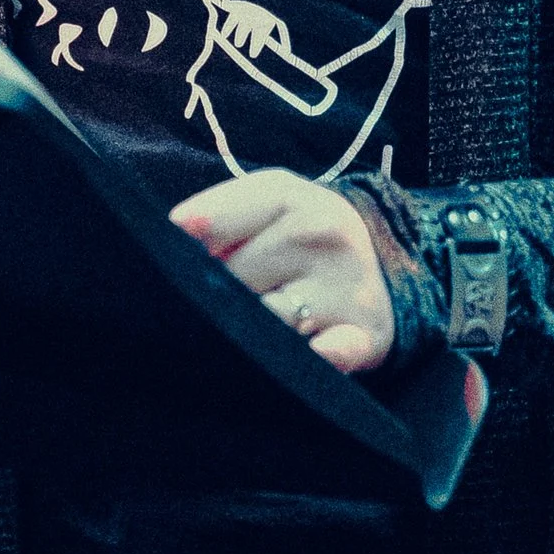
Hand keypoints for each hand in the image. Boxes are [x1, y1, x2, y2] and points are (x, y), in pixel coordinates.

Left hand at [167, 169, 393, 376]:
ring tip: (261, 321)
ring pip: (264, 322)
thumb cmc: (302, 233)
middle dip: (218, 294)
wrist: (381, 264)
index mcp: (291, 199)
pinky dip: (324, 355)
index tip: (172, 261)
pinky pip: (337, 351)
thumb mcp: (268, 200)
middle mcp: (322, 237)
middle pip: (230, 282)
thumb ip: (219, 211)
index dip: (184, 250)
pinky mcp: (363, 337)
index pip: (211, 227)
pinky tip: (313, 351)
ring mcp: (345, 288)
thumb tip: (178, 228)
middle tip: (234, 295)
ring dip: (250, 332)